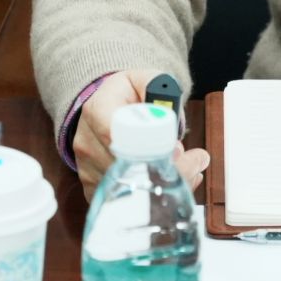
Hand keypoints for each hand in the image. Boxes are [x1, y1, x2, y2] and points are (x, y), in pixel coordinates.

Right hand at [74, 68, 210, 201]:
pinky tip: (171, 183)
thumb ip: (158, 86)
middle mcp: (86, 142)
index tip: (177, 150)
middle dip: (167, 171)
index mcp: (97, 111)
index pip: (117, 136)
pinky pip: (125, 201)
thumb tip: (167, 111)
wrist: (107, 108)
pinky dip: (152, 199)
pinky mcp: (93, 188)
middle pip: (126, 169)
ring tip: (190, 171)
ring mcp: (87, 168)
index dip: (149, 147)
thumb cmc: (130, 94)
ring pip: (128, 190)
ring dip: (165, 185)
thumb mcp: (145, 79)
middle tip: (195, 164)